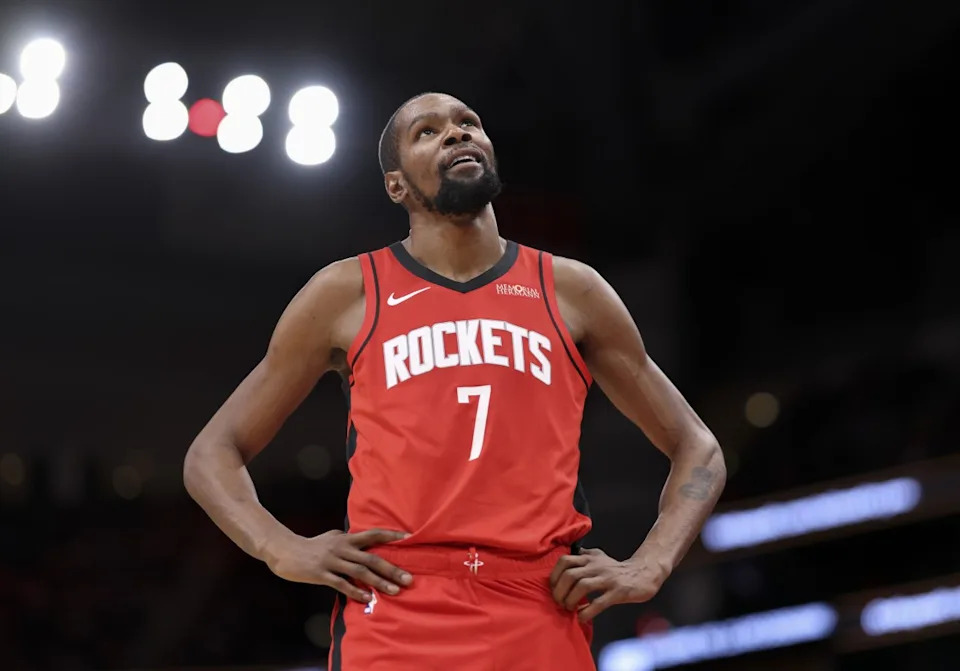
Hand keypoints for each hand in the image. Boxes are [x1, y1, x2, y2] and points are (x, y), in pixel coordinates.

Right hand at [265, 528, 412, 602]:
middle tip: (408, 579)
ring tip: (394, 591)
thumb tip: (362, 540)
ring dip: (378, 582)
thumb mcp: (331, 537)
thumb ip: (348, 539)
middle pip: (372, 558)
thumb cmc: (311, 545)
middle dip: (391, 569)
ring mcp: (332, 561)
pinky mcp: (321, 574)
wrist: (285, 550)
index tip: (410, 538)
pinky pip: (342, 584)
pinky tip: (367, 598)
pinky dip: (356, 591)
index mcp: (346, 538)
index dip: (392, 536)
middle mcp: (342, 548)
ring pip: (360, 572)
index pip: (374, 534)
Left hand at [549, 548, 665, 621]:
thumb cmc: (617, 569)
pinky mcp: (618, 592)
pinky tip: (581, 617)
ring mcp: (608, 579)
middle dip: (560, 591)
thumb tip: (565, 555)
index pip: (564, 560)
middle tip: (559, 602)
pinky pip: (598, 603)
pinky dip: (586, 612)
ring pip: (582, 586)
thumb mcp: (598, 557)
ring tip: (569, 609)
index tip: (553, 588)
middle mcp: (597, 566)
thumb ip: (583, 556)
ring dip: (571, 600)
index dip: (554, 575)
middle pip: (570, 575)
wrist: (643, 574)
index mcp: (590, 558)